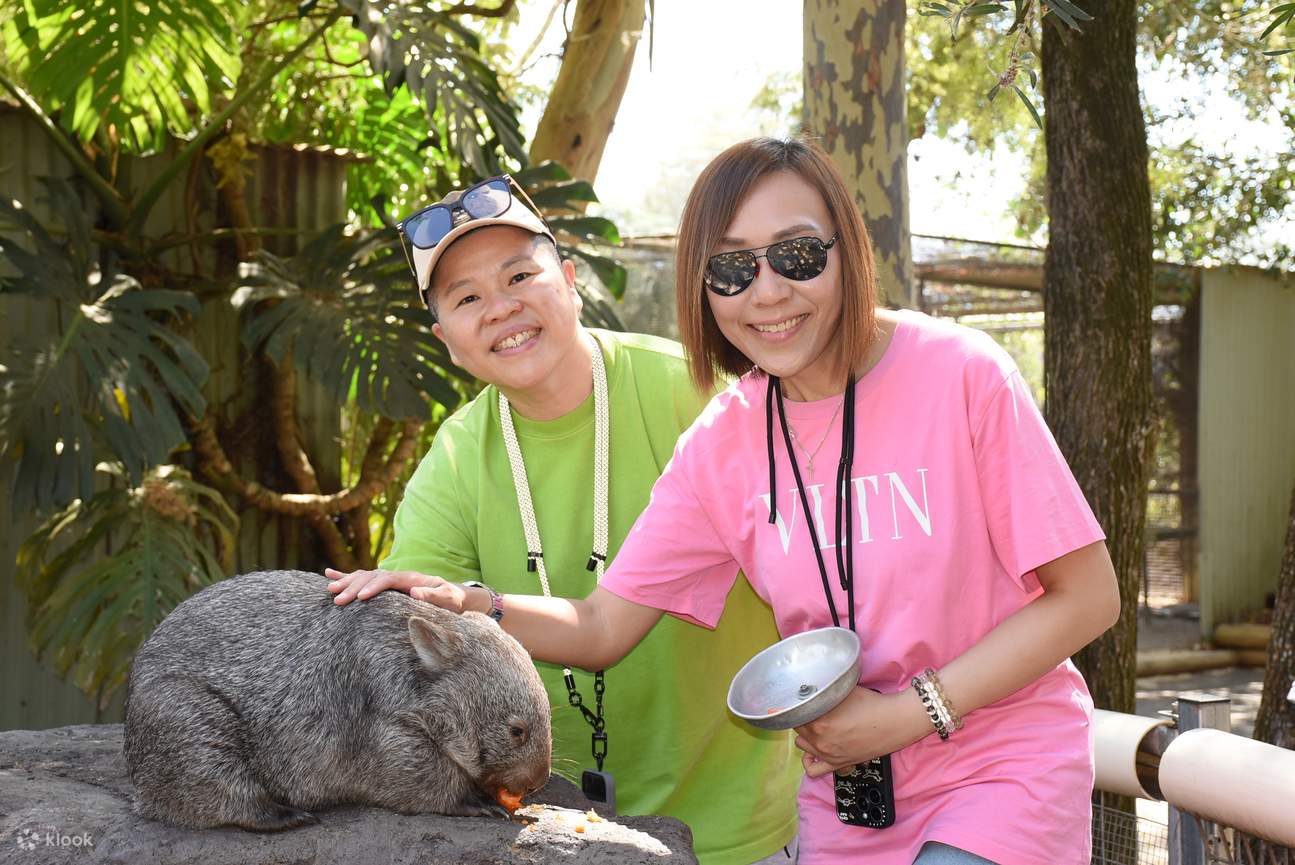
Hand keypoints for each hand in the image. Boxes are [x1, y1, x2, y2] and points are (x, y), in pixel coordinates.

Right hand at [324, 568, 482, 612]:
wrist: (457, 597)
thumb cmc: (454, 601)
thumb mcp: (449, 599)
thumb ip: (434, 596)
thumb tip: (415, 592)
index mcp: (412, 578)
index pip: (389, 579)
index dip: (374, 587)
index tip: (361, 597)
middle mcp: (399, 576)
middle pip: (372, 576)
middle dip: (354, 586)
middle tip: (338, 599)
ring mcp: (391, 579)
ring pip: (364, 576)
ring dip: (346, 581)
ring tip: (329, 589)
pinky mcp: (386, 586)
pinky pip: (363, 579)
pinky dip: (345, 576)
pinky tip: (328, 575)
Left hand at [794, 686, 930, 778]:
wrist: (895, 721)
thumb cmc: (871, 703)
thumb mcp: (842, 691)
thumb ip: (822, 693)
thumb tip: (807, 689)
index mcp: (818, 721)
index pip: (794, 713)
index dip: (799, 704)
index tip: (802, 700)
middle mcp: (820, 740)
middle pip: (797, 727)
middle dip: (802, 717)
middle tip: (812, 709)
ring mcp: (828, 754)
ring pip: (802, 744)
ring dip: (805, 735)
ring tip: (815, 725)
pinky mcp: (838, 764)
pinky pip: (813, 770)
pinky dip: (809, 761)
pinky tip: (814, 750)